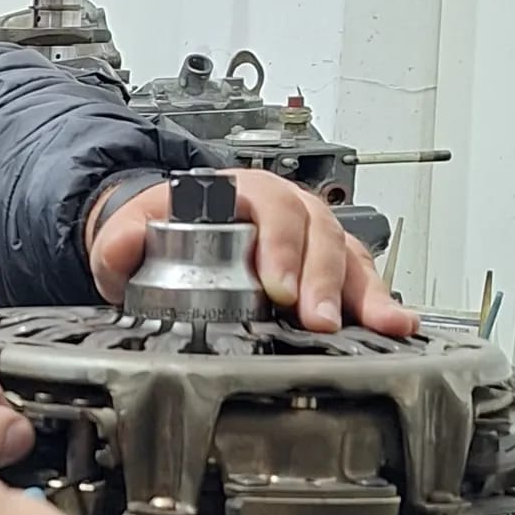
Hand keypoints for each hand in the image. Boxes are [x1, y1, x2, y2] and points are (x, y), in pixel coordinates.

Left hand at [87, 170, 417, 336]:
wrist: (162, 239)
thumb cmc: (158, 231)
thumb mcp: (128, 231)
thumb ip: (119, 240)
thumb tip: (123, 243)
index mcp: (239, 191)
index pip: (272, 207)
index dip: (281, 244)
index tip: (278, 286)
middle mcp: (282, 208)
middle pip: (317, 231)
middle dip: (323, 278)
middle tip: (319, 320)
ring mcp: (307, 237)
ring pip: (346, 253)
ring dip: (364, 291)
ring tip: (382, 324)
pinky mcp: (321, 267)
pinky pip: (357, 277)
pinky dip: (376, 300)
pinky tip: (395, 323)